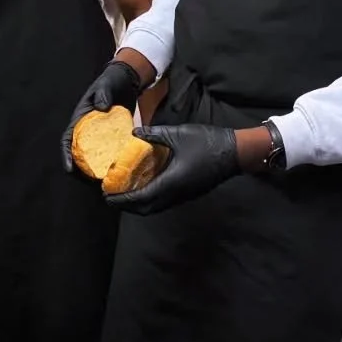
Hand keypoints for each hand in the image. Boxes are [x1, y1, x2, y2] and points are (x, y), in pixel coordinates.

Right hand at [62, 57, 146, 172]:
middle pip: (79, 153)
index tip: (69, 169)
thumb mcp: (107, 84)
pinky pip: (109, 152)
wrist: (127, 80)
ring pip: (93, 156)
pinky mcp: (113, 135)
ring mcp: (100, 134)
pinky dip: (110, 163)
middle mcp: (87, 129)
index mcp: (80, 118)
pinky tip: (119, 173)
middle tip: (89, 183)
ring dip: (95, 170)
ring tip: (103, 184)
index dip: (65, 155)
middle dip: (80, 170)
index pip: (68, 139)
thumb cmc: (113, 81)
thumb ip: (103, 93)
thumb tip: (101, 106)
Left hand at [105, 124, 240, 214]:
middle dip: (127, 206)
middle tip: (111, 197)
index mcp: (171, 182)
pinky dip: (150, 199)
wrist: (235, 152)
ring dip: (138, 204)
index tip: (106, 197)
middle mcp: (176, 194)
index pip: (141, 198)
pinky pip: (164, 201)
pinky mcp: (188, 192)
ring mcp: (183, 195)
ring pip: (155, 207)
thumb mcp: (178, 134)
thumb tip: (134, 133)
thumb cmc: (207, 142)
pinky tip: (143, 187)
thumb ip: (154, 135)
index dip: (122, 200)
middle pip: (146, 208)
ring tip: (123, 194)